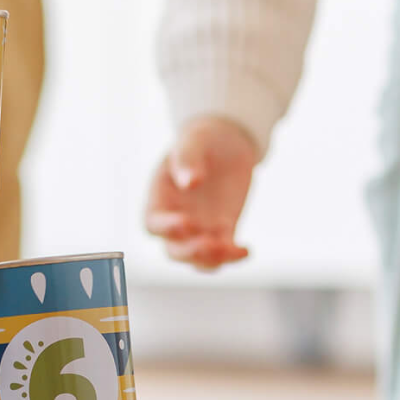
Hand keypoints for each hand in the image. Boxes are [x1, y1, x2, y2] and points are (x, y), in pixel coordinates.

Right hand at [145, 116, 260, 270]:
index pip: (153, 223)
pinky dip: (233, 256)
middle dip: (190, 251)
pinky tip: (246, 249)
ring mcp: (199, 229)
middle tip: (210, 242)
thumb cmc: (202, 139)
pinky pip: (223, 253)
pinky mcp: (222, 232)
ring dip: (212, 259)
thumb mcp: (194, 140)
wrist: (226, 142)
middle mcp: (176, 219)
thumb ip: (187, 158)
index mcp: (160, 198)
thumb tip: (190, 182)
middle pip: (174, 250)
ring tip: (232, 248)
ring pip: (198, 259)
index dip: (166, 228)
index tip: (186, 221)